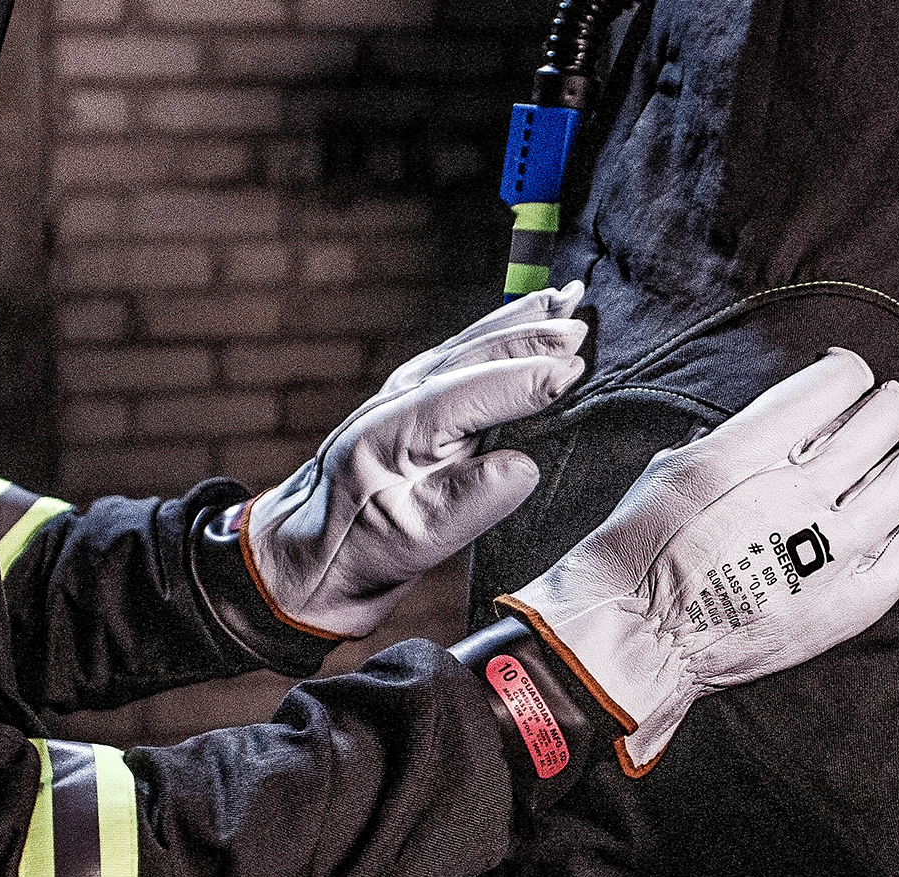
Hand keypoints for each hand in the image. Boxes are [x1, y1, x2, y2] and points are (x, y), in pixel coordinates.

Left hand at [245, 282, 589, 637]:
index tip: (577, 369)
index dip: (526, 379)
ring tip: (572, 301)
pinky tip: (536, 315)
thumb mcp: (411, 545)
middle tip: (587, 330)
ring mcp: (407, 391)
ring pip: (473, 344)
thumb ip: (467, 505)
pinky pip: (470, 352)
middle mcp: (400, 399)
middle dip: (533, 338)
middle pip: (475, 356)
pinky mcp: (420, 396)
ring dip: (524, 322)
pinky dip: (507, 329)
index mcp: (394, 432)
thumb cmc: (359, 552)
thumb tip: (523, 467)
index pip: (471, 393)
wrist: (311, 554)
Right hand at [499, 348, 898, 774]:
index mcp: (748, 451)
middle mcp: (798, 493)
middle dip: (891, 404)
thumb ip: (737, 438)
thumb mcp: (673, 467)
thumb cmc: (639, 553)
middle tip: (889, 408)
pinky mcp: (850, 604)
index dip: (850, 371)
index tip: (849, 377)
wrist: (637, 641)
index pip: (835, 383)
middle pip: (882, 420)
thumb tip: (789, 422)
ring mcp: (832, 550)